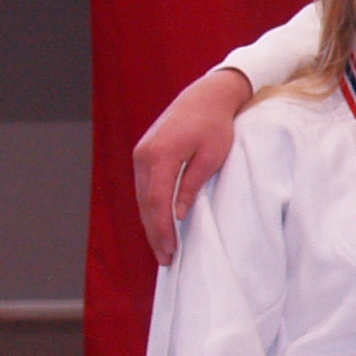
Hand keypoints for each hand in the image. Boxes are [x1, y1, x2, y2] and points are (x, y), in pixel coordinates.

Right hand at [132, 68, 253, 263]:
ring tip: (162, 247)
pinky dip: (150, 207)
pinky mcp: (143, 154)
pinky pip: (144, 187)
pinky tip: (158, 223)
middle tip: (166, 258)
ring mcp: (140, 154)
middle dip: (155, 233)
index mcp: (162, 155)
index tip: (171, 250)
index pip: (158, 201)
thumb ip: (192, 185)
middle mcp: (144, 155)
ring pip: (142, 197)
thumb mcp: (212, 157)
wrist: (205, 97)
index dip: (163, 229)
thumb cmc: (215, 126)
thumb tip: (179, 214)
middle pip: (145, 203)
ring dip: (150, 222)